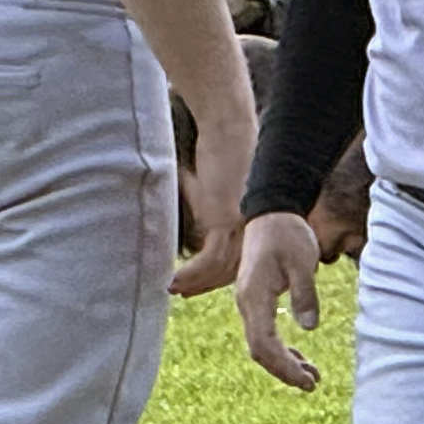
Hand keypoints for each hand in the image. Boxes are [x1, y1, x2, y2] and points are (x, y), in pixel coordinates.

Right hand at [170, 103, 253, 298]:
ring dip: (194, 282)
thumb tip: (195, 220)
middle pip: (230, 271)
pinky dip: (191, 273)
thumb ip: (208, 209)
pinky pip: (209, 259)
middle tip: (181, 291)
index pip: (237, 261)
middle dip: (204, 284)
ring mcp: (239, 228)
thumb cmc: (221, 154)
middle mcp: (249, 230)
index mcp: (250, 224)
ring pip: (219, 270)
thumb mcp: (214, 190)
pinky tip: (175, 280)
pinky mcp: (225, 221)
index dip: (215, 277)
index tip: (194, 284)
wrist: (228, 132)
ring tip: (173, 288)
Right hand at [236, 211, 324, 390]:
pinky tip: (302, 359)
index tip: (306, 380)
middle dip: (284, 370)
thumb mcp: (303, 261)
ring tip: (312, 376)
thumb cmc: (287, 234)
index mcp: (254, 295)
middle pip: (260, 350)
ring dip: (285, 362)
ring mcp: (250, 303)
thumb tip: (309, 328)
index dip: (283, 366)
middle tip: (312, 384)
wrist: (271, 213)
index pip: (263, 342)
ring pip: (262, 344)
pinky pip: (265, 333)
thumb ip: (305, 293)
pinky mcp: (257, 301)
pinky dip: (282, 349)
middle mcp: (246, 303)